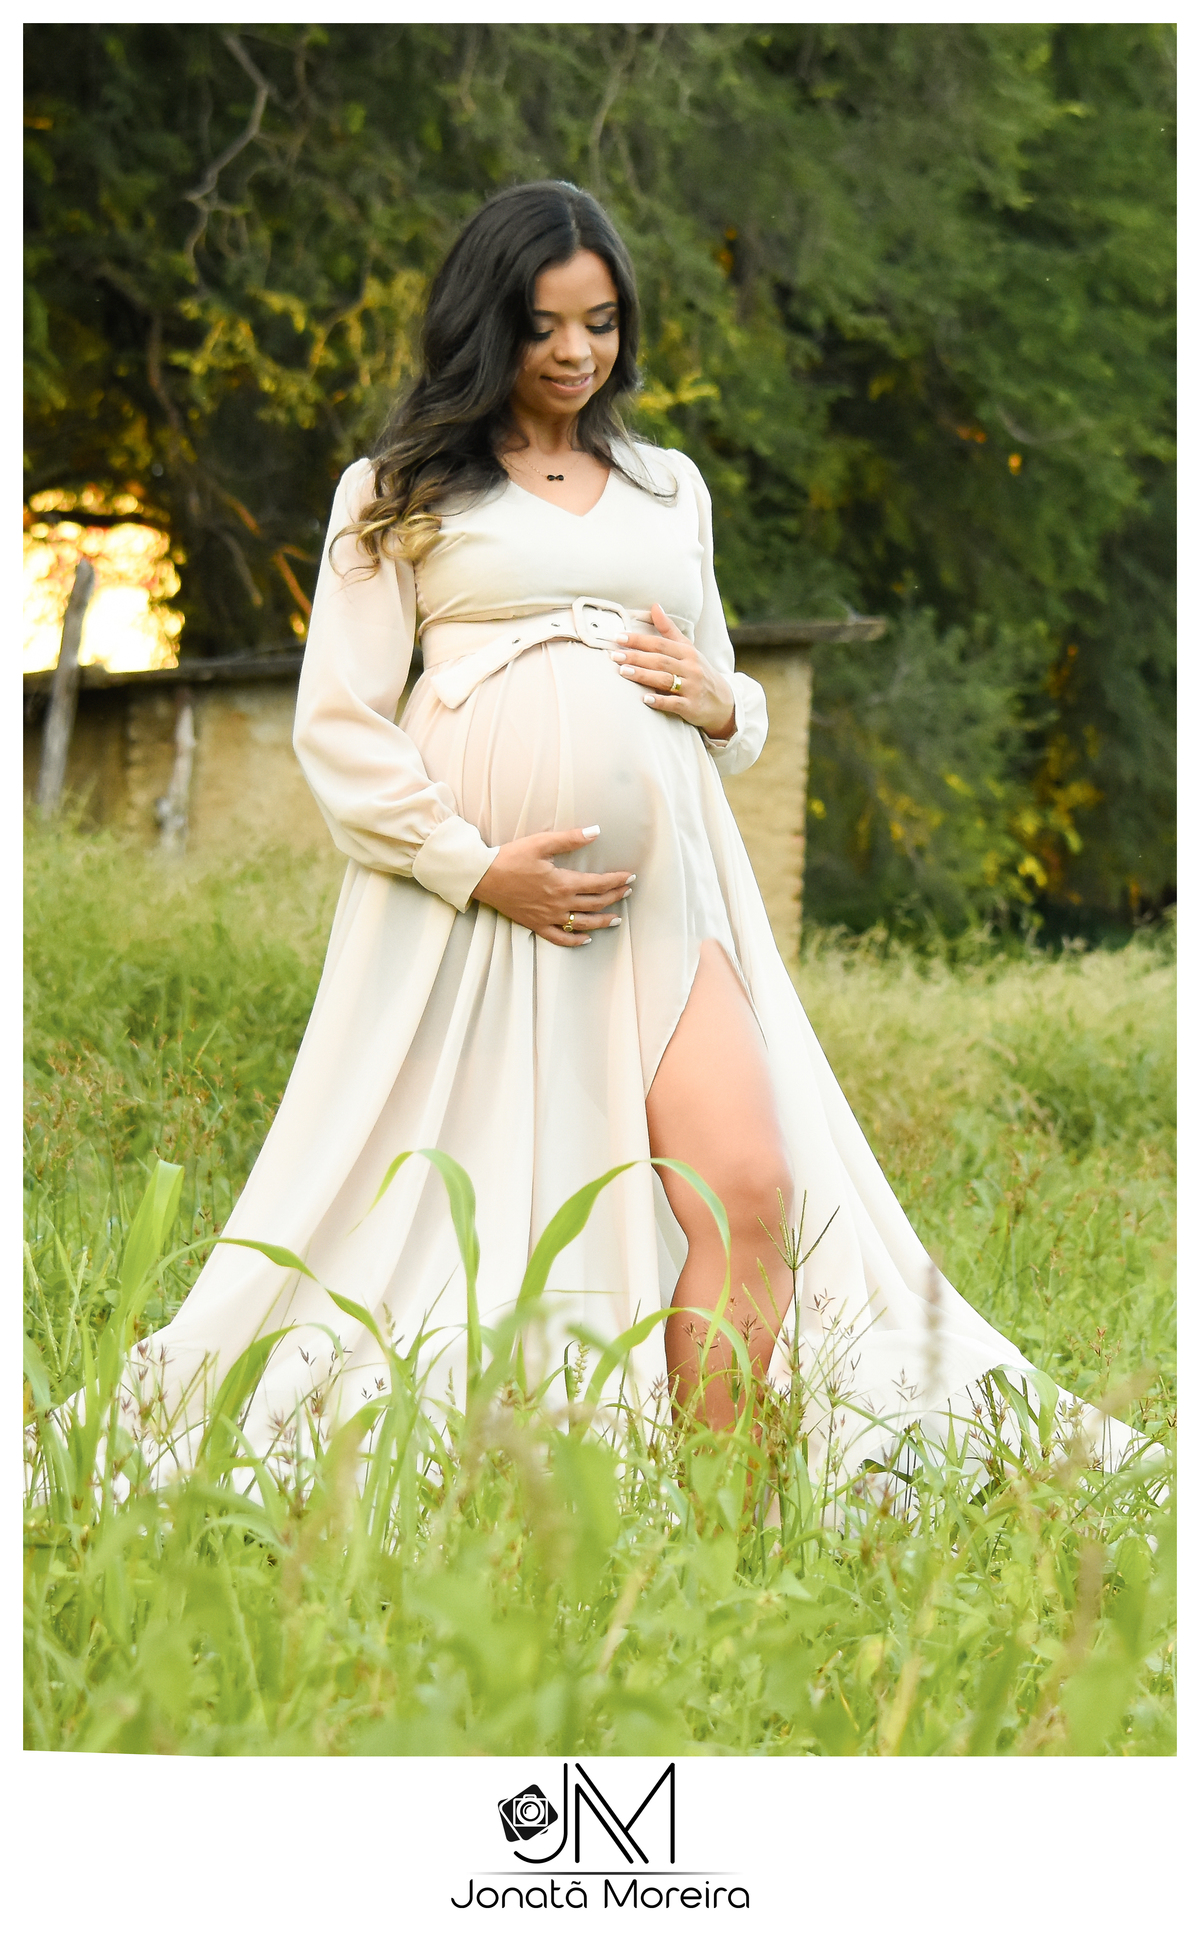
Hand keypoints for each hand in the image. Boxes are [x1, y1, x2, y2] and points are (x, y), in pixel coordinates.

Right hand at [472, 826, 634, 947]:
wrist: (483, 877)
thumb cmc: (510, 858)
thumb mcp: (541, 843)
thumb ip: (570, 839)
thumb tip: (596, 831)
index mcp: (562, 883)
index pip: (599, 884)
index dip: (617, 880)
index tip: (630, 876)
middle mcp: (559, 903)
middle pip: (595, 904)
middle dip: (615, 897)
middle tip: (628, 892)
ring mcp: (548, 917)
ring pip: (583, 924)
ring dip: (603, 921)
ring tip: (617, 919)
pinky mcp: (536, 925)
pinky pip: (560, 937)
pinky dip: (575, 940)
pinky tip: (587, 939)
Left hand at [612, 604, 736, 739]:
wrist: (722, 701)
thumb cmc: (699, 672)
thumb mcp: (688, 649)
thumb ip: (669, 630)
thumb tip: (655, 606)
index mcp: (688, 652)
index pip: (660, 644)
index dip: (639, 640)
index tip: (619, 637)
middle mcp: (691, 668)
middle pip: (660, 660)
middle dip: (637, 657)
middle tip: (615, 655)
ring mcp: (692, 688)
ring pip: (665, 680)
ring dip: (643, 675)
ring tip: (623, 672)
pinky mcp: (691, 706)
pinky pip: (674, 703)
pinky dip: (659, 701)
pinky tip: (645, 699)